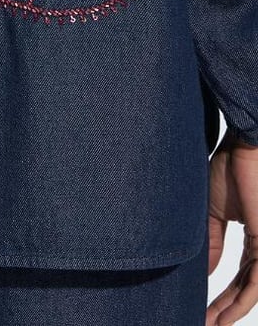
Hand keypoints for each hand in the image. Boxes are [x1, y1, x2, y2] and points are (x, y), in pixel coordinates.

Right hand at [207, 128, 257, 325]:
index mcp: (254, 237)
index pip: (240, 276)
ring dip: (232, 310)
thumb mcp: (213, 212)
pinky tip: (225, 314)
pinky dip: (242, 301)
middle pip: (247, 288)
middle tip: (204, 322)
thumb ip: (211, 243)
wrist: (243, 146)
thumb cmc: (230, 168)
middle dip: (226, 309)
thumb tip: (203, 274)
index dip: (222, 296)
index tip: (201, 309)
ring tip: (211, 323)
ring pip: (254, 290)